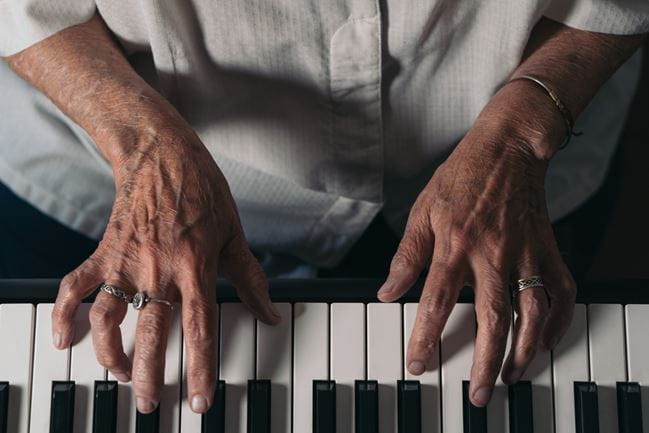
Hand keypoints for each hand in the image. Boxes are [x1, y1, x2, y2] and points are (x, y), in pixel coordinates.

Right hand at [50, 123, 279, 413]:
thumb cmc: (203, 191)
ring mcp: (127, 262)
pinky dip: (65, 314)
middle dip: (151, 378)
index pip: (199, 329)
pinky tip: (64, 339)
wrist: (163, 155)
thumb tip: (272, 314)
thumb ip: (252, 279)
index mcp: (196, 267)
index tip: (201, 401)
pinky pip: (75, 288)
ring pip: (110, 321)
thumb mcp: (236, 234)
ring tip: (121, 375)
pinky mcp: (103, 252)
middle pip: (152, 336)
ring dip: (111, 355)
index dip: (201, 370)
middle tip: (152, 405)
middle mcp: (159, 270)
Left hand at [378, 81, 576, 406]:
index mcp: (455, 244)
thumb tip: (388, 293)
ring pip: (531, 313)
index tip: (418, 364)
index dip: (425, 337)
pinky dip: (557, 322)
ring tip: (510, 377)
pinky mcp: (547, 251)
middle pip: (491, 318)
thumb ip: (406, 256)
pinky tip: (544, 342)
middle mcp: (492, 254)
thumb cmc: (460, 179)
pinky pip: (561, 293)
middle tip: (476, 394)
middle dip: (484, 361)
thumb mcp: (421, 212)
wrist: (506, 151)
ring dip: (523, 351)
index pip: (436, 302)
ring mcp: (525, 254)